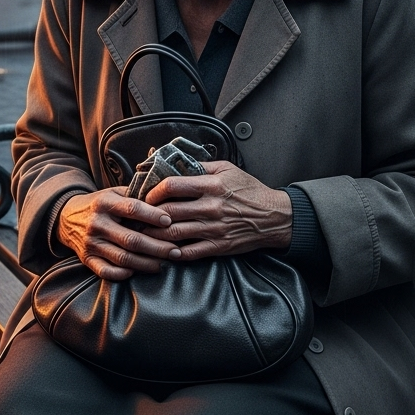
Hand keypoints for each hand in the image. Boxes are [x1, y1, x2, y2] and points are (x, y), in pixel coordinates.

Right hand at [56, 188, 178, 279]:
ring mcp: (91, 243)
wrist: (66, 217)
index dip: (152, 216)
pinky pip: (107, 271)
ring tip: (162, 263)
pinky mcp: (86, 259)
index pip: (132, 208)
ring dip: (146, 263)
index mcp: (105, 202)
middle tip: (175, 251)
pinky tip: (137, 270)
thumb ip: (136, 195)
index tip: (169, 221)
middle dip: (157, 247)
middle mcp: (96, 223)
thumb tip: (166, 199)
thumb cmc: (100, 204)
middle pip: (131, 239)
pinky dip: (123, 274)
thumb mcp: (113, 192)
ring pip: (123, 258)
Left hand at [143, 160, 292, 259]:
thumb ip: (202, 166)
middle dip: (149, 215)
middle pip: (168, 212)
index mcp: (211, 186)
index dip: (154, 191)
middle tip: (139, 216)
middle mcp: (210, 207)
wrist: (275, 217)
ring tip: (145, 233)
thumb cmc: (250, 191)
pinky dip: (174, 253)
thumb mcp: (228, 169)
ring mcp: (214, 228)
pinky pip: (190, 252)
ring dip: (155, 235)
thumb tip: (176, 162)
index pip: (172, 186)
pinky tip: (165, 250)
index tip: (147, 195)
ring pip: (174, 234)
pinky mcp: (218, 246)